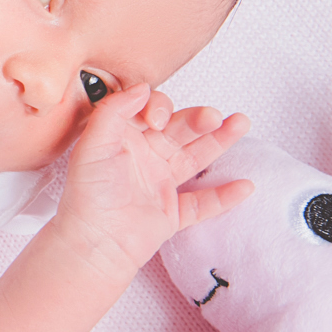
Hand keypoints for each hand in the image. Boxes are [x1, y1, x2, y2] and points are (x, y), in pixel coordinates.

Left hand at [54, 84, 252, 278]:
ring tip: (241, 123)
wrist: (95, 244)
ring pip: (196, 158)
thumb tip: (142, 88)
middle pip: (179, 129)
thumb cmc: (87, 196)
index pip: (150, 111)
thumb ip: (113, 111)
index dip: (159, 108)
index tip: (158, 119)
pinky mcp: (172, 212)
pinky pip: (204, 203)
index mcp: (124, 139)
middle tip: (213, 117)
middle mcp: (144, 157)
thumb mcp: (92, 145)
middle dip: (198, 119)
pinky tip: (245, 185)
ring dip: (220, 141)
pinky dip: (224, 196)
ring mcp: (160, 184)